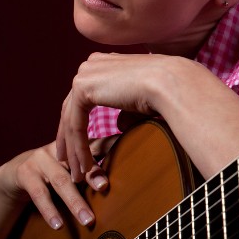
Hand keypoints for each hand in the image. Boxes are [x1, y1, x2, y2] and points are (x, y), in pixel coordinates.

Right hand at [0, 140, 110, 228]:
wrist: (13, 175)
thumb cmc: (52, 174)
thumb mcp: (71, 168)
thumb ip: (92, 171)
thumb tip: (121, 181)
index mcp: (73, 147)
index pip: (95, 146)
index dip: (110, 145)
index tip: (124, 147)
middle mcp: (59, 150)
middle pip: (78, 163)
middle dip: (92, 175)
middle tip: (105, 188)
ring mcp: (41, 160)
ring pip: (61, 182)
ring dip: (75, 202)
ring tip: (88, 220)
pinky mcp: (25, 173)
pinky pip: (40, 194)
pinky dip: (50, 211)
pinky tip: (58, 225)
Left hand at [55, 52, 164, 181]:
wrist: (170, 83)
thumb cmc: (165, 91)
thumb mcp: (140, 101)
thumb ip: (126, 110)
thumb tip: (118, 123)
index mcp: (105, 63)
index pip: (84, 98)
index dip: (79, 125)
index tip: (79, 148)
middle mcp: (92, 64)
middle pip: (72, 109)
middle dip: (69, 139)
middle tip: (68, 163)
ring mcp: (85, 74)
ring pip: (71, 119)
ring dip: (74, 150)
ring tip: (78, 174)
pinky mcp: (82, 87)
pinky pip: (75, 124)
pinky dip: (79, 148)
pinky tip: (85, 166)